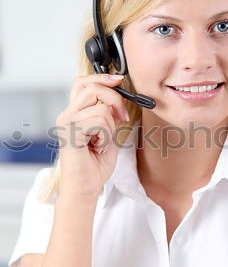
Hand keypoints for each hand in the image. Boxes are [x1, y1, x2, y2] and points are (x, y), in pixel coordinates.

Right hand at [55, 73, 128, 201]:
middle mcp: (67, 115)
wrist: (85, 189)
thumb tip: (118, 93)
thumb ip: (109, 114)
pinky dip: (106, 135)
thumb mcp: (107, 133)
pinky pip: (99, 121)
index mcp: (74, 113)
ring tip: (102, 142)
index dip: (102, 77)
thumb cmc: (95, 166)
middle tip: (122, 118)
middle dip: (115, 100)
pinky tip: (97, 147)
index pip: (83, 82)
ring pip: (100, 107)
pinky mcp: (70, 132)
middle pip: (93, 87)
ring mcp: (66, 122)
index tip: (119, 80)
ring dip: (110, 126)